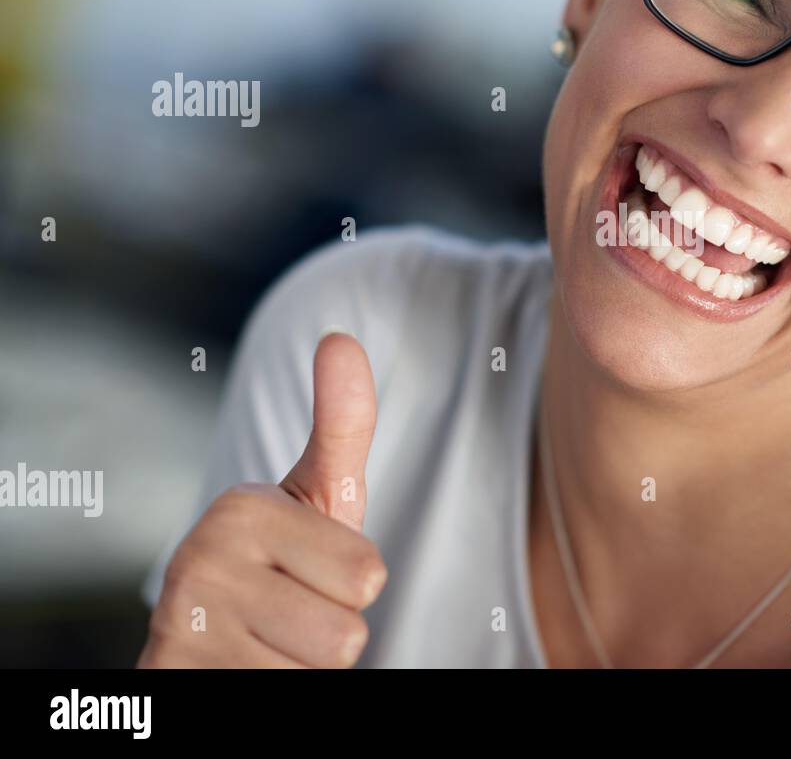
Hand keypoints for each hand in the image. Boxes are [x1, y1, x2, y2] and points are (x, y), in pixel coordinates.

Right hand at [137, 331, 386, 666]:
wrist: (203, 642)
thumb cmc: (282, 561)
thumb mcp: (319, 494)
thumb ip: (343, 424)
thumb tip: (342, 337)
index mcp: (242, 509)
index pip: (367, 576)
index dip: (350, 584)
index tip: (306, 568)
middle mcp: (199, 562)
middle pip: (347, 631)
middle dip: (330, 626)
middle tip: (290, 608)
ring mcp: (181, 628)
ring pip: (319, 669)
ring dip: (303, 664)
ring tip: (268, 639)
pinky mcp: (178, 678)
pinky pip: (285, 698)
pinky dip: (276, 691)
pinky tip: (245, 668)